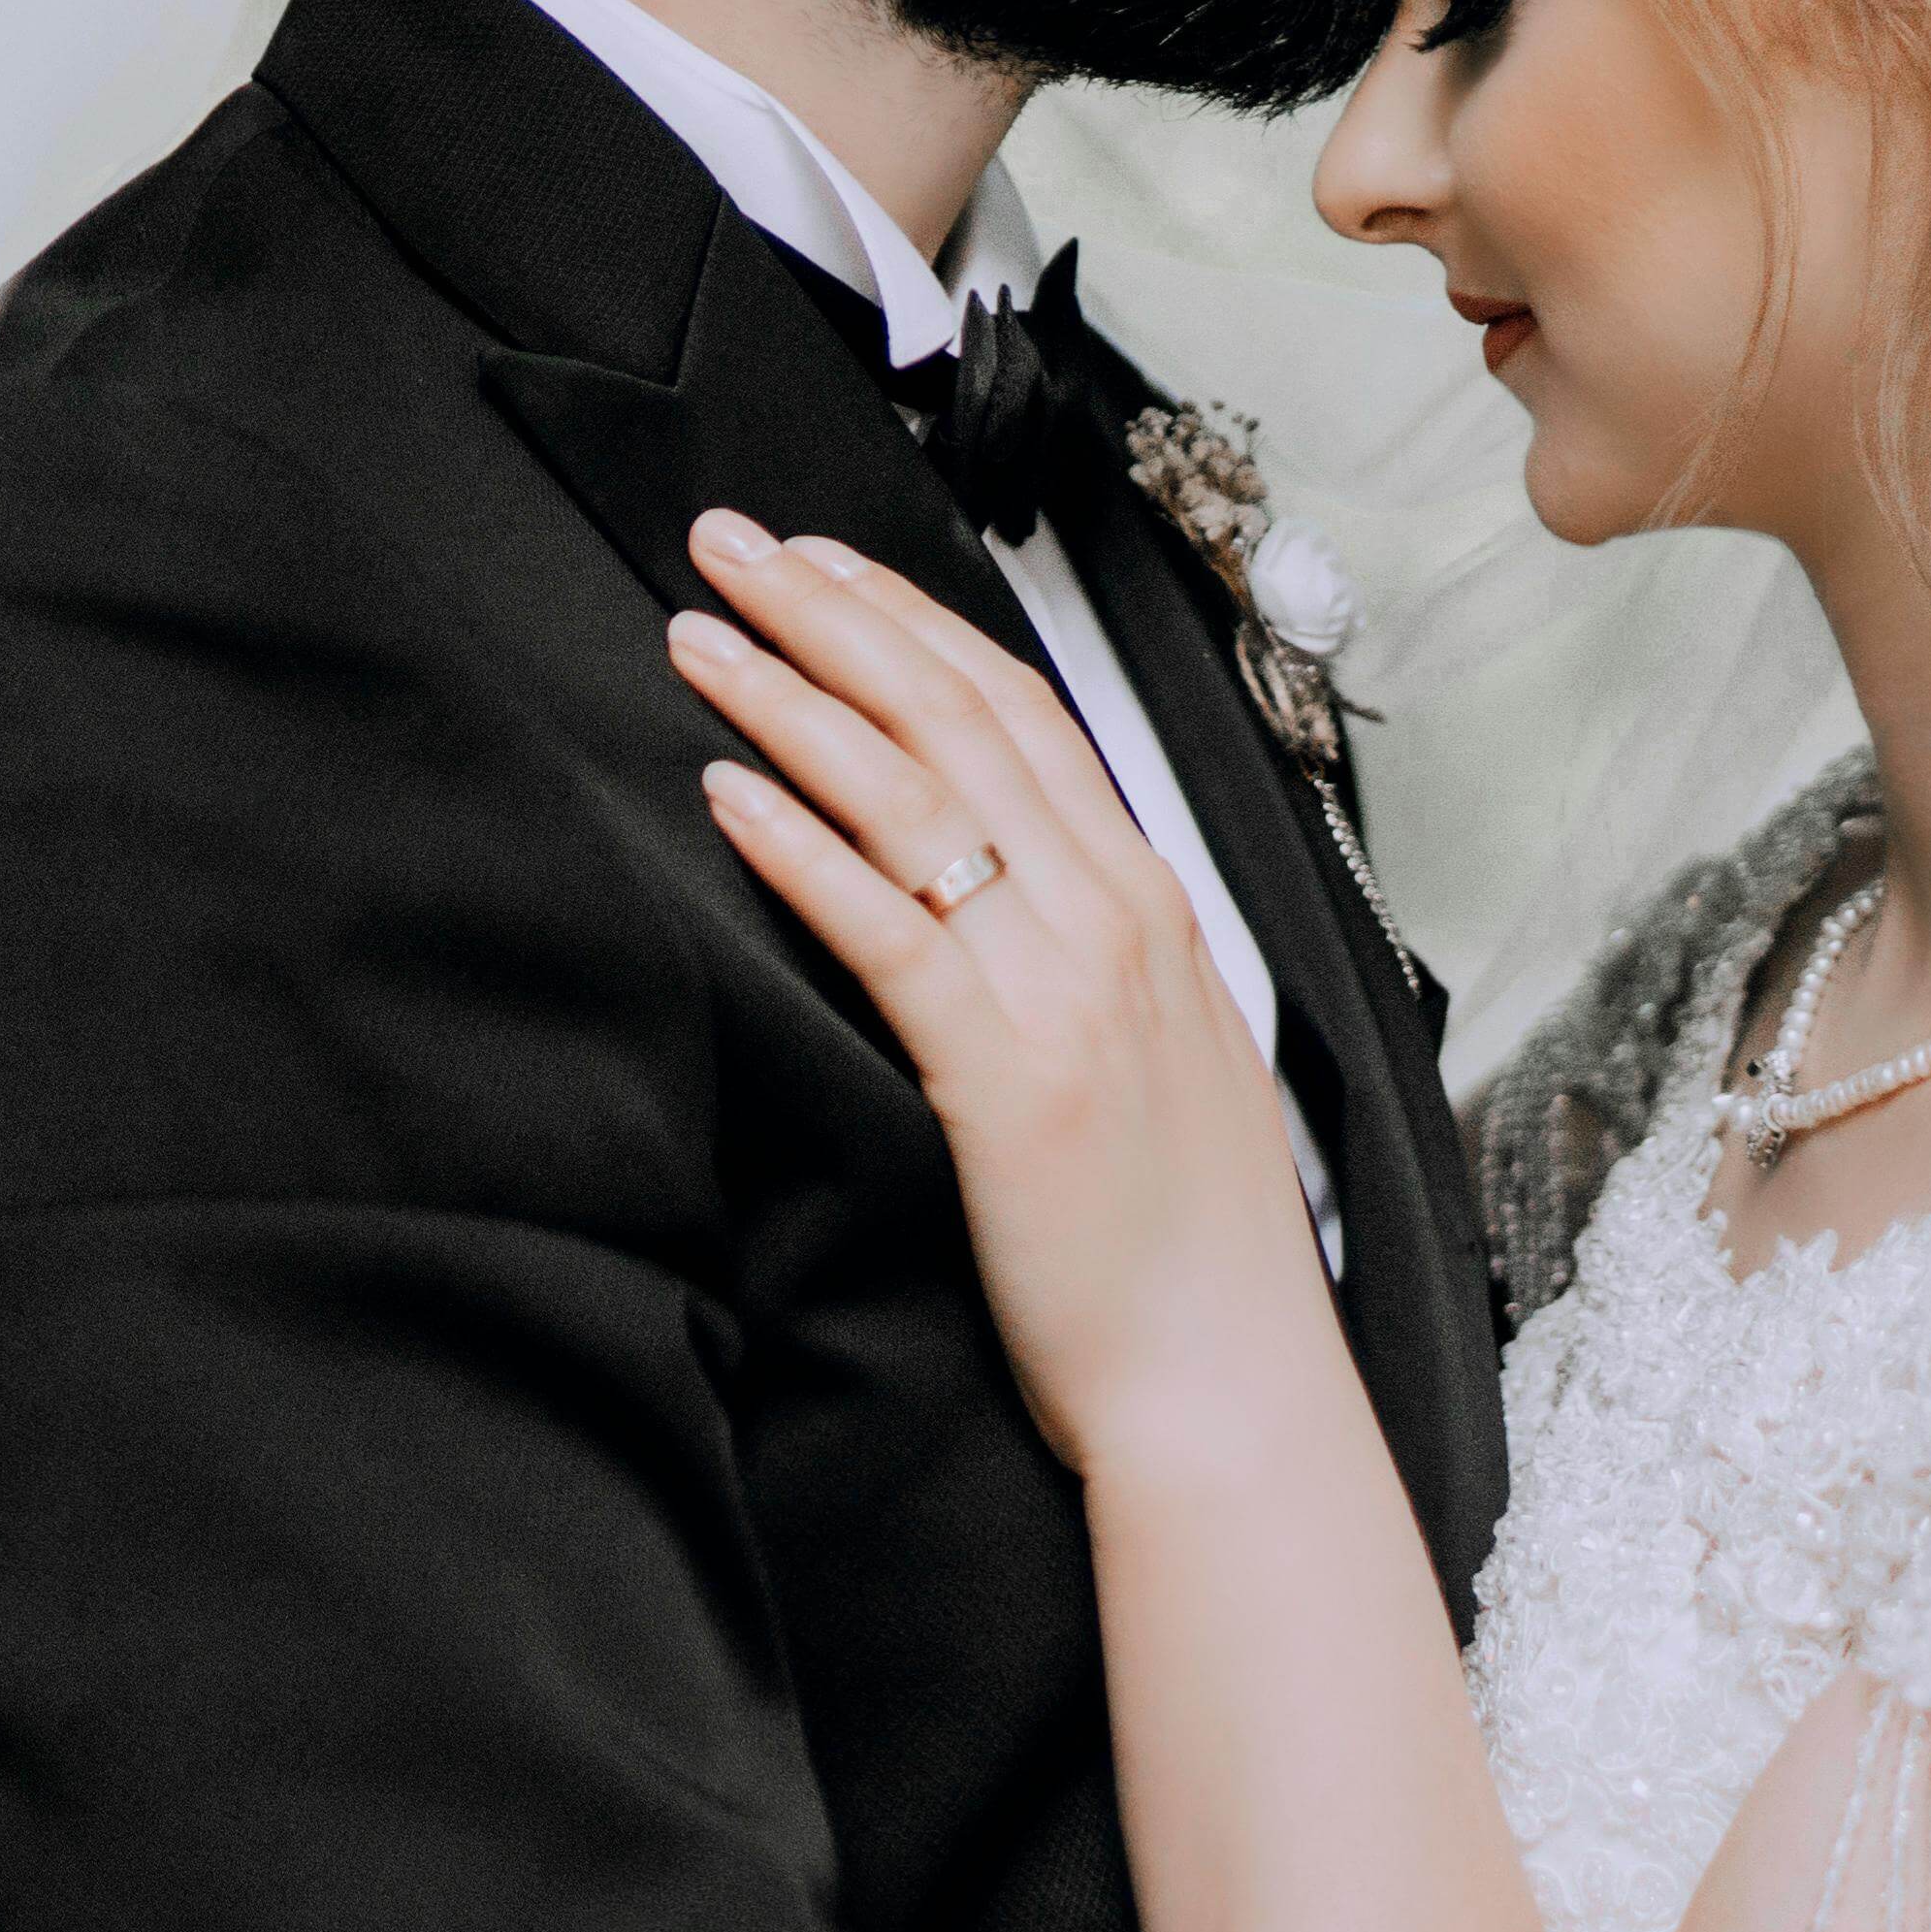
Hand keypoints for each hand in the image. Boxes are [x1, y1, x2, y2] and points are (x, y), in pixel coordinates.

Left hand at [671, 511, 1323, 1481]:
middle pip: (956, 719)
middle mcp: (1115, 921)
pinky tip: (726, 793)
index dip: (913, 623)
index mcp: (1152, 909)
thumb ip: (1096, 967)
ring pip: (915, 798)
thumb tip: (1020, 904)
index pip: (1023, 713)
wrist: (1231, 1390)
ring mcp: (1067, 991)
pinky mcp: (1006, 1078)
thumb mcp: (1164, 1066)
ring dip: (792, 700)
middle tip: (727, 540)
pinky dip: (802, 847)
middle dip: (832, 614)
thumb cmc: (1185, 1252)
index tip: (823, 561)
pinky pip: (888, 931)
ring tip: (699, 635)